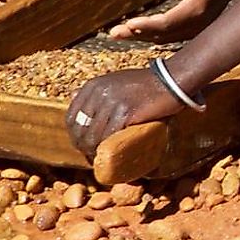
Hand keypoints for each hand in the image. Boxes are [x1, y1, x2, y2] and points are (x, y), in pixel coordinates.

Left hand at [64, 65, 180, 157]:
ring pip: (93, 135)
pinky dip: (109, 147)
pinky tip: (112, 153)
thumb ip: (96, 90)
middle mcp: (99, 93)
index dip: (74, 134)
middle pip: (80, 128)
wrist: (168, 82)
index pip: (71, 116)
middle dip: (83, 145)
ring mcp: (111, 103)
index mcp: (93, 86)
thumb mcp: (114, 81)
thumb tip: (73, 96)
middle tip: (91, 155)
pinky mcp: (125, 112)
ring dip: (95, 150)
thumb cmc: (143, 84)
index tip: (82, 144)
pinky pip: (110, 136)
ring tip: (102, 158)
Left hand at [111, 0, 238, 41]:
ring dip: (141, 37)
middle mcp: (196, 25)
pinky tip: (136, 33)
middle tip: (114, 33)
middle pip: (162, 35)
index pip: (167, 23)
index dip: (147, 26)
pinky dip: (152, 36)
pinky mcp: (193, 31)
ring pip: (164, 39)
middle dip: (137, 34)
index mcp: (196, 10)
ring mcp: (196, 30)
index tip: (129, 24)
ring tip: (119, 34)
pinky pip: (169, 37)